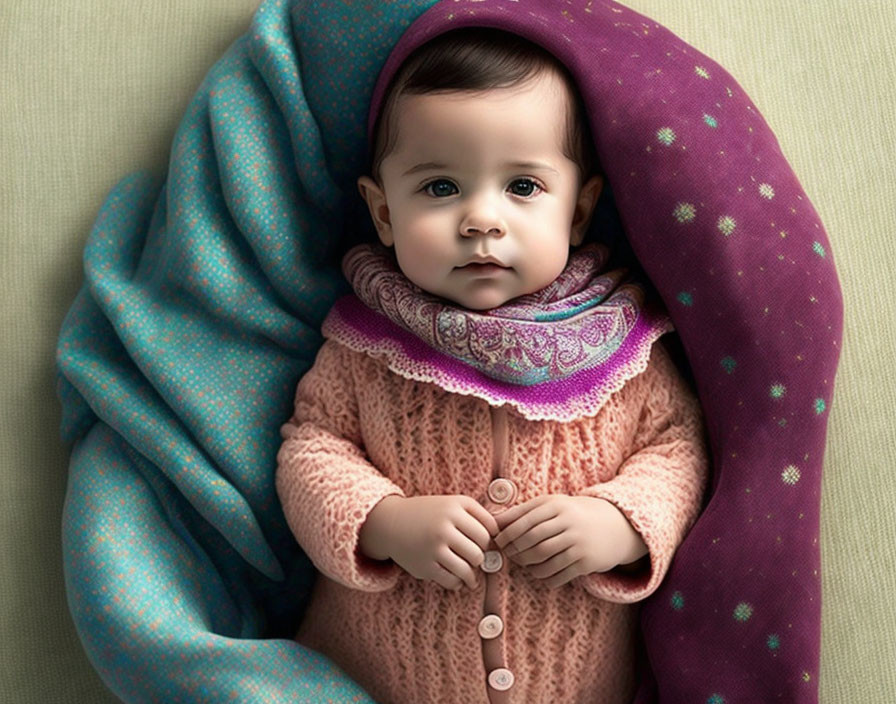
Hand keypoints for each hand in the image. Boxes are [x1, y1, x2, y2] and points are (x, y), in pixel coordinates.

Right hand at [359, 495, 499, 590]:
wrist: (391, 522)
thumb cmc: (429, 513)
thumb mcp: (451, 504)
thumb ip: (477, 515)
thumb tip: (502, 537)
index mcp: (455, 507)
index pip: (488, 530)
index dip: (490, 540)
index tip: (485, 544)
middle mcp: (445, 525)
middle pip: (480, 550)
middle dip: (480, 557)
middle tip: (475, 559)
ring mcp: (434, 547)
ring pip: (468, 568)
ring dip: (472, 574)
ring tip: (470, 574)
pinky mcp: (425, 565)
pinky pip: (452, 580)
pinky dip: (458, 583)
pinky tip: (456, 579)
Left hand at [493, 495, 647, 587]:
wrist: (616, 526)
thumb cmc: (574, 514)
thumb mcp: (553, 505)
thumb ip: (524, 512)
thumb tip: (493, 521)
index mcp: (557, 505)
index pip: (525, 521)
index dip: (508, 534)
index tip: (499, 541)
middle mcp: (569, 523)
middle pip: (532, 541)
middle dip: (516, 550)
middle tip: (509, 555)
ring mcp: (579, 543)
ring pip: (543, 559)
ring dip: (528, 565)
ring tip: (523, 564)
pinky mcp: (586, 562)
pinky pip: (558, 574)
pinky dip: (544, 577)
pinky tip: (540, 573)